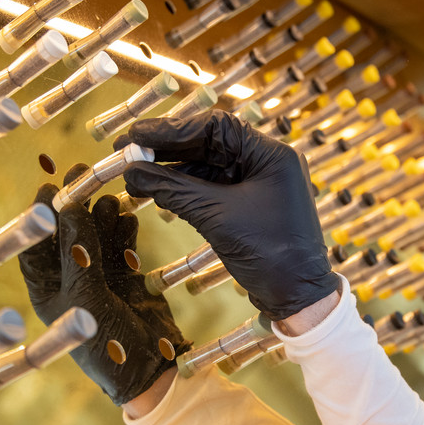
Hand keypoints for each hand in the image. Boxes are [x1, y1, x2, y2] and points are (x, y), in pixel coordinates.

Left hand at [18, 165, 189, 405]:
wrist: (152, 372)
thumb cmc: (108, 346)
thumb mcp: (87, 299)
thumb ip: (80, 253)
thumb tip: (72, 208)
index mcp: (48, 292)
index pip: (36, 247)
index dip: (39, 216)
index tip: (47, 185)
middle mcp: (71, 281)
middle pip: (68, 234)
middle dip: (75, 206)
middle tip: (81, 174)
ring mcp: (101, 278)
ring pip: (98, 236)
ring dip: (103, 215)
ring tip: (110, 196)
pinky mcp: (128, 277)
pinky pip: (123, 245)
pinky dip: (126, 229)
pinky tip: (129, 214)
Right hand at [115, 110, 339, 321]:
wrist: (297, 297)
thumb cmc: (271, 254)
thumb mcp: (217, 217)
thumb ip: (175, 191)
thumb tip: (133, 172)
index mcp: (271, 155)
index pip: (215, 127)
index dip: (172, 129)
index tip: (137, 134)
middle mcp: (265, 163)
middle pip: (208, 144)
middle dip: (167, 149)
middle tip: (126, 148)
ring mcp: (257, 184)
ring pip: (206, 167)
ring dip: (171, 171)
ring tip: (134, 175)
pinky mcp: (247, 205)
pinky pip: (210, 189)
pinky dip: (183, 190)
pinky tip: (154, 191)